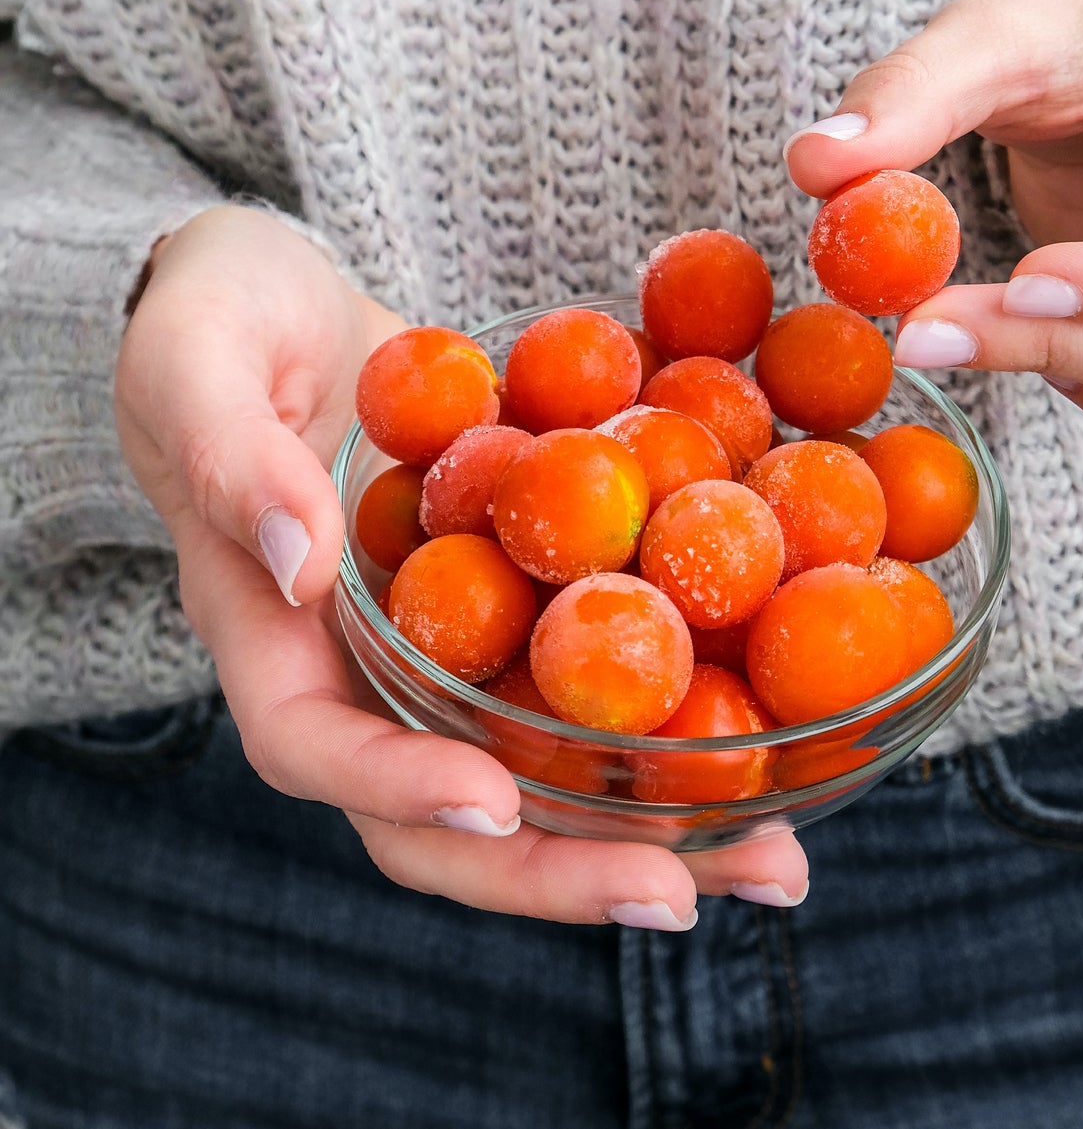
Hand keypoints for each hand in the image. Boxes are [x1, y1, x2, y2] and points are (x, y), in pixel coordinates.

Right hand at [117, 206, 807, 924]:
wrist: (278, 295)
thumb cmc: (213, 317)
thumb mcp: (197, 361)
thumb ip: (231, 456)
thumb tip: (299, 560)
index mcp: (269, 632)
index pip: (316, 747)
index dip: (397, 789)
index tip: (494, 799)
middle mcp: (362, 669)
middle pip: (448, 811)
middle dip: (563, 867)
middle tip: (692, 890)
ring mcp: (446, 643)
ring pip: (539, 768)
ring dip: (652, 824)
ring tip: (778, 857)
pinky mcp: (515, 600)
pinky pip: (590, 672)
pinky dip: (681, 706)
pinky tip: (782, 733)